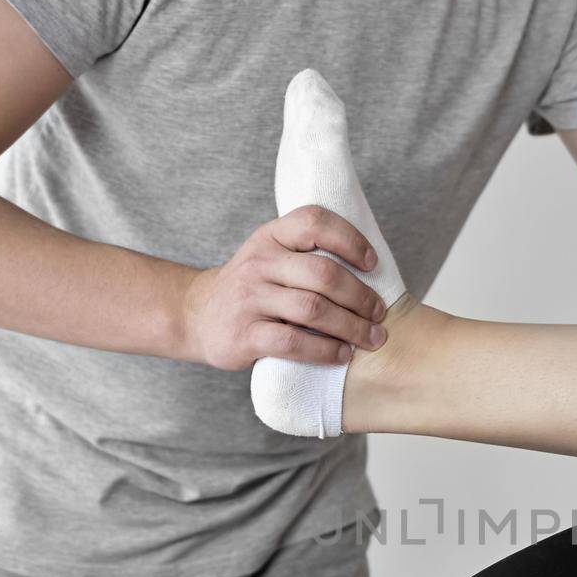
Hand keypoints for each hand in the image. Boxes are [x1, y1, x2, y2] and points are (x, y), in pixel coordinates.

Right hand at [180, 205, 390, 370]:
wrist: (196, 315)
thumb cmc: (253, 287)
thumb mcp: (272, 256)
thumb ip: (309, 253)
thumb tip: (373, 264)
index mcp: (271, 236)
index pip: (314, 222)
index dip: (350, 239)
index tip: (372, 264)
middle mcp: (259, 262)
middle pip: (322, 273)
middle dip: (360, 296)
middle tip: (380, 314)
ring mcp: (249, 299)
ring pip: (312, 309)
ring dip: (351, 326)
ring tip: (372, 338)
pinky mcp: (244, 335)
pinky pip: (293, 343)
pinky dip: (324, 350)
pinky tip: (342, 354)